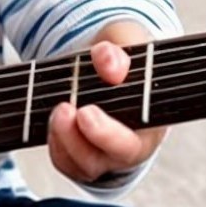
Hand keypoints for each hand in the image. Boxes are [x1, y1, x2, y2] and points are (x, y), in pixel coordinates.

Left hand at [47, 21, 164, 185]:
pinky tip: (53, 118)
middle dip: (83, 139)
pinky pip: (66, 162)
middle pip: (109, 158)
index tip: (85, 113)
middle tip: (66, 110)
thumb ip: (120, 50)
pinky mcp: (83, 159)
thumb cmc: (124, 57)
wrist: (107, 67)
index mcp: (152, 122)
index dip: (108, 134)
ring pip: (84, 164)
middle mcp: (131, 147)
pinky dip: (55, 143)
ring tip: (59, 108)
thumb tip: (110, 66)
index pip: (135, 141)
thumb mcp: (126, 42)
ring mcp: (106, 157)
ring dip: (64, 139)